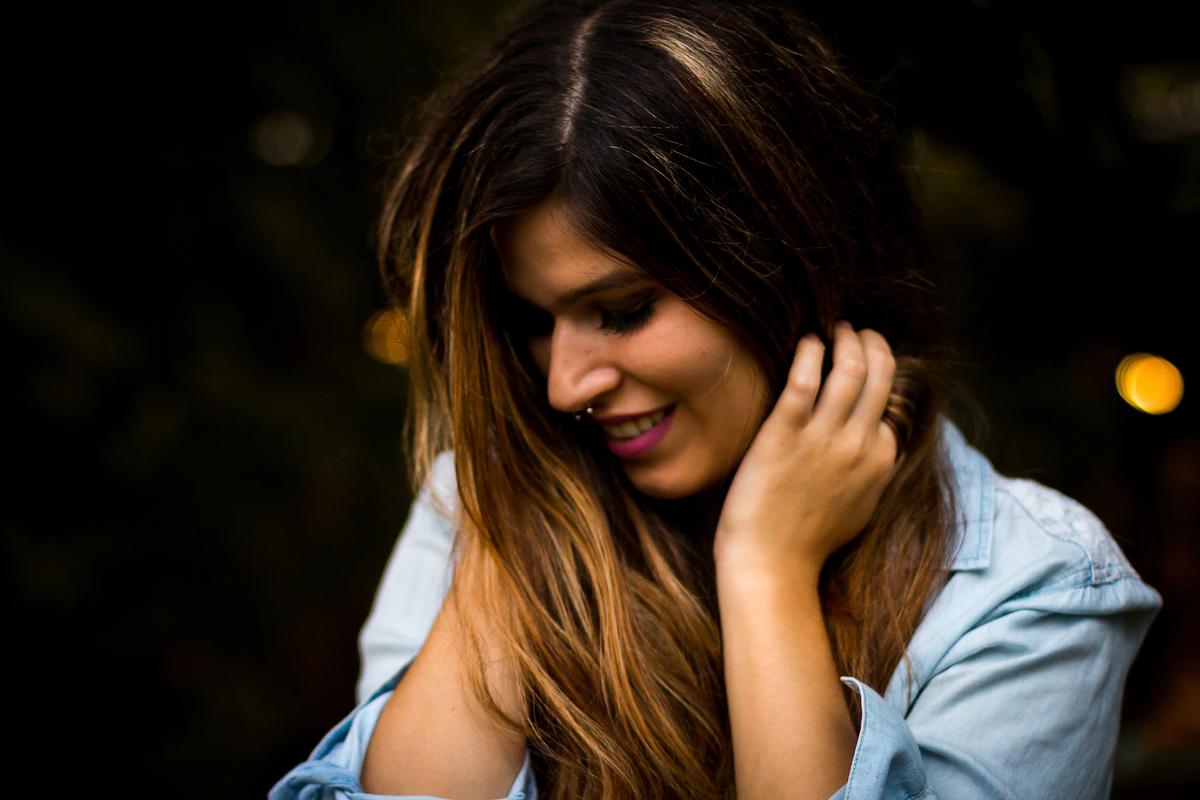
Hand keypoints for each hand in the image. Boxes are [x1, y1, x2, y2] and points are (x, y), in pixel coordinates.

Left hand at [713, 321, 898, 583]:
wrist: (771, 564)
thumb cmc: (807, 541)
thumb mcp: (860, 508)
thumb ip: (874, 474)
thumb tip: (882, 449)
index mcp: (881, 462)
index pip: (893, 402)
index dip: (884, 374)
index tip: (870, 359)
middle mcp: (859, 445)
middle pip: (880, 375)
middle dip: (873, 343)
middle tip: (856, 331)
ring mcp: (823, 439)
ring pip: (850, 369)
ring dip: (846, 340)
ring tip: (835, 329)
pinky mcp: (784, 434)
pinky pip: (804, 379)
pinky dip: (809, 352)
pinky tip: (806, 342)